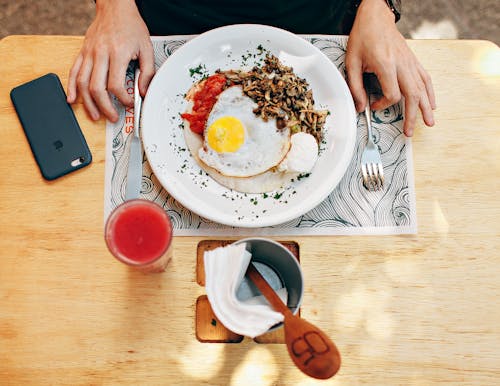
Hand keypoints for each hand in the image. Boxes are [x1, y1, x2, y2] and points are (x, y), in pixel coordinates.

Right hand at [67, 0, 154, 121]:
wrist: (115, 8)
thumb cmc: (131, 26)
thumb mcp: (147, 48)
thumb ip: (147, 72)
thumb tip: (143, 91)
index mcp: (118, 53)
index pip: (116, 84)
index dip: (123, 98)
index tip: (129, 103)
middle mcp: (101, 53)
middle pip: (97, 87)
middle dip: (105, 107)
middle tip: (112, 117)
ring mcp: (89, 53)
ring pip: (83, 83)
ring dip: (88, 103)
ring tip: (95, 115)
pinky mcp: (82, 52)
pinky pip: (73, 72)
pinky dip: (71, 87)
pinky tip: (72, 99)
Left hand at [346, 0, 435, 135]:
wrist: (375, 18)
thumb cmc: (363, 38)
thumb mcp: (352, 63)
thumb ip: (355, 87)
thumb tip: (360, 106)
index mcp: (386, 65)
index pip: (392, 94)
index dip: (382, 105)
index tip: (373, 106)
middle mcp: (402, 64)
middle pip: (412, 95)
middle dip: (412, 116)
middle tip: (409, 131)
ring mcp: (410, 62)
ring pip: (422, 88)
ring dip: (425, 107)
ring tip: (429, 123)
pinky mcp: (413, 60)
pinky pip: (425, 78)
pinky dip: (429, 93)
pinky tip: (431, 104)